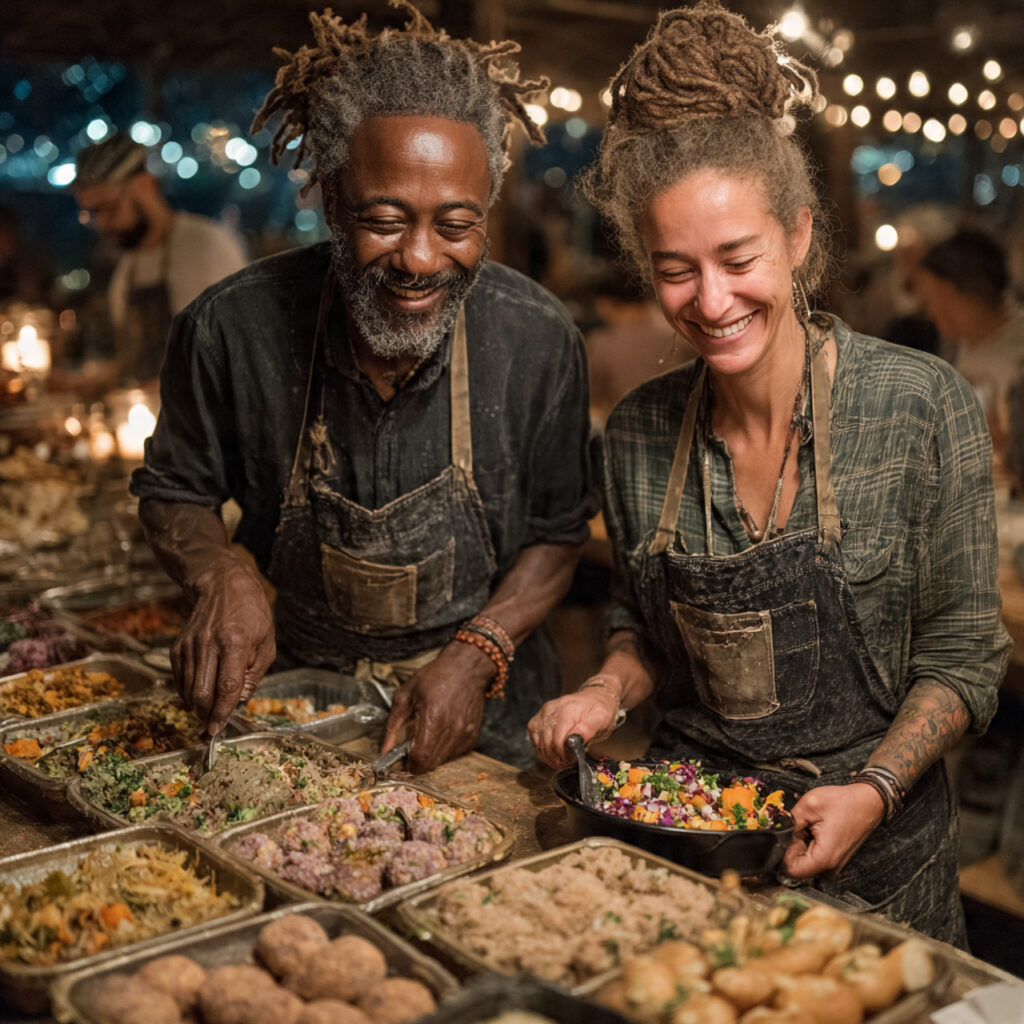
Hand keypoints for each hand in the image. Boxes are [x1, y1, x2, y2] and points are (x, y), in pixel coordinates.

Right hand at [172, 560, 275, 735]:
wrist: (222, 585)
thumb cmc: (251, 614)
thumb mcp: (267, 641)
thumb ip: (255, 673)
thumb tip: (238, 700)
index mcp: (236, 642)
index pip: (227, 685)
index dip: (223, 711)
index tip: (218, 729)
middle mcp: (208, 644)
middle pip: (202, 692)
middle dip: (206, 715)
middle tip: (213, 725)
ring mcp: (190, 645)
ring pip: (187, 689)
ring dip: (197, 707)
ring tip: (208, 712)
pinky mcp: (178, 646)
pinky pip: (179, 679)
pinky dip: (188, 692)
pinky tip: (200, 692)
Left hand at [380, 643, 490, 772]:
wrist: (467, 668)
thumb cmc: (436, 677)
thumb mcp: (406, 694)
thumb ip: (393, 724)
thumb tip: (385, 748)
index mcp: (433, 718)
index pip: (421, 758)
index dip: (409, 765)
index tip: (402, 760)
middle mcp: (452, 729)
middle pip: (431, 763)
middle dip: (418, 761)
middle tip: (412, 748)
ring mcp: (464, 733)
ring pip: (443, 760)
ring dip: (432, 755)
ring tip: (427, 736)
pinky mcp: (472, 735)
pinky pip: (455, 753)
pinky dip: (445, 749)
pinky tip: (441, 732)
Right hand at [527, 679, 621, 768]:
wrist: (595, 696)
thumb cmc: (600, 709)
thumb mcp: (602, 719)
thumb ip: (589, 728)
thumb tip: (577, 738)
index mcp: (568, 710)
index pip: (558, 740)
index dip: (564, 755)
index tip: (573, 760)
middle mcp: (552, 709)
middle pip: (547, 743)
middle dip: (557, 758)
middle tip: (568, 762)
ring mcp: (544, 712)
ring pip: (539, 742)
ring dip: (549, 755)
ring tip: (561, 759)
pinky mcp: (539, 716)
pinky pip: (534, 736)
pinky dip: (541, 748)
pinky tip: (552, 751)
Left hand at [783, 782, 885, 877]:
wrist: (868, 802)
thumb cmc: (844, 802)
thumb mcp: (809, 805)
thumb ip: (789, 822)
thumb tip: (777, 833)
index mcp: (824, 857)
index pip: (792, 869)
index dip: (783, 852)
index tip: (786, 836)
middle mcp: (830, 867)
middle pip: (798, 864)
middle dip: (793, 845)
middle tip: (801, 826)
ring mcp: (834, 864)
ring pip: (805, 860)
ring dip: (802, 844)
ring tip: (810, 826)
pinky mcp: (835, 859)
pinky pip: (814, 856)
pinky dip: (810, 843)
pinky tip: (816, 829)